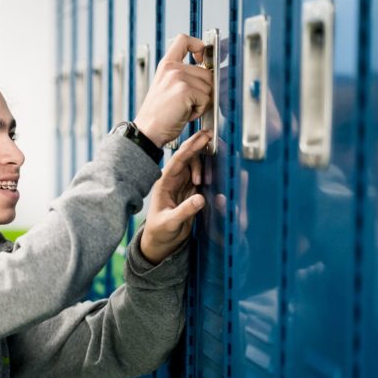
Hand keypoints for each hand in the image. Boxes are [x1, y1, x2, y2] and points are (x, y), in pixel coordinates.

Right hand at [134, 34, 212, 146]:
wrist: (147, 131)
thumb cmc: (158, 115)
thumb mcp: (166, 87)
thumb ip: (183, 75)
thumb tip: (210, 73)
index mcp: (166, 65)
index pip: (184, 40)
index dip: (198, 45)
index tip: (200, 56)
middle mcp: (172, 68)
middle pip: (207, 72)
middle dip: (203, 90)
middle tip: (185, 103)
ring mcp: (178, 77)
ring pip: (209, 87)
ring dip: (201, 102)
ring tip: (183, 109)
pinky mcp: (185, 90)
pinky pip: (206, 99)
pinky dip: (199, 111)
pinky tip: (184, 114)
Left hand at [141, 130, 210, 262]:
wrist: (160, 242)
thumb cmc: (160, 232)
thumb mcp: (170, 223)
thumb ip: (185, 211)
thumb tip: (200, 198)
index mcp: (164, 184)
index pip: (177, 162)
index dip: (190, 148)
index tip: (202, 138)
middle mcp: (173, 181)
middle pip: (187, 159)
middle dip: (199, 146)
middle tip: (212, 135)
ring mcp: (182, 185)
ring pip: (195, 165)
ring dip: (205, 161)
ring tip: (213, 163)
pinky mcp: (190, 192)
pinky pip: (201, 176)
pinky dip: (210, 171)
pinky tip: (217, 167)